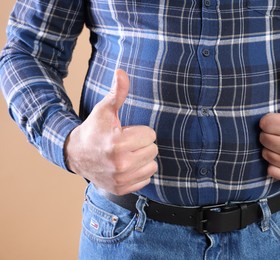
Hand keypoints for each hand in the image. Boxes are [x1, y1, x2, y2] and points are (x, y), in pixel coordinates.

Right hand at [65, 69, 157, 194]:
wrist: (76, 154)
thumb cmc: (94, 129)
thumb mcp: (105, 110)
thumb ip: (118, 92)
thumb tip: (122, 72)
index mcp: (118, 144)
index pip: (151, 135)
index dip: (140, 131)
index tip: (126, 132)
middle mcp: (120, 165)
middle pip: (153, 150)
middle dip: (142, 144)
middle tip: (126, 143)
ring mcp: (120, 179)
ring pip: (152, 165)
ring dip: (143, 159)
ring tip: (126, 154)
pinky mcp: (121, 189)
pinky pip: (146, 179)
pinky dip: (139, 172)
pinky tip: (125, 166)